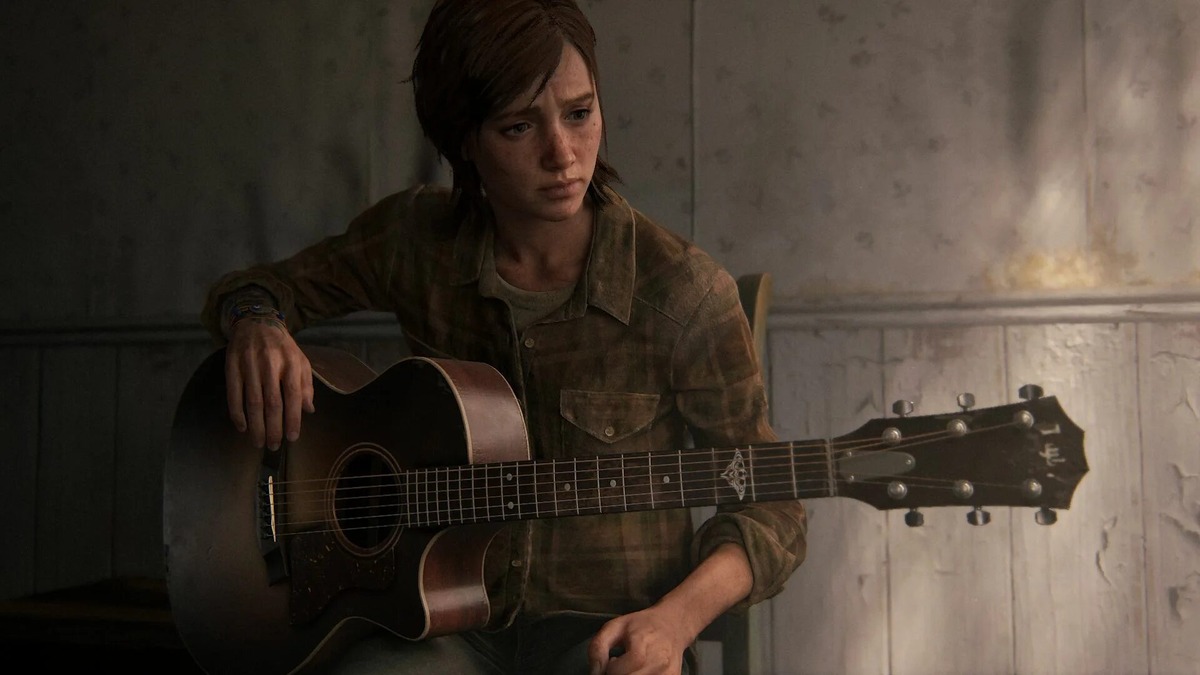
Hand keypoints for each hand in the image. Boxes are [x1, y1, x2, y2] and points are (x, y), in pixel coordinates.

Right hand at [225, 318, 313, 448]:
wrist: (256, 322)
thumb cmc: (282, 347)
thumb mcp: (300, 361)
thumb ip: (305, 386)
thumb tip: (309, 410)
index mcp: (290, 362)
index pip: (293, 395)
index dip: (293, 418)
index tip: (292, 438)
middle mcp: (270, 363)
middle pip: (272, 402)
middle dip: (273, 428)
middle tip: (274, 446)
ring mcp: (249, 364)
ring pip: (253, 401)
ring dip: (256, 426)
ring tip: (259, 442)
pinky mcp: (232, 365)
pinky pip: (233, 394)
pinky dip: (237, 413)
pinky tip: (242, 427)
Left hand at [588, 605, 693, 674]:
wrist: (673, 625)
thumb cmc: (641, 625)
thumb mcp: (614, 627)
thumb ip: (598, 648)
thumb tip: (594, 673)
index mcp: (642, 642)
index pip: (621, 669)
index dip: (612, 669)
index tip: (613, 660)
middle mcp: (659, 660)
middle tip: (620, 667)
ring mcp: (669, 673)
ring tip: (630, 669)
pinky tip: (639, 672)